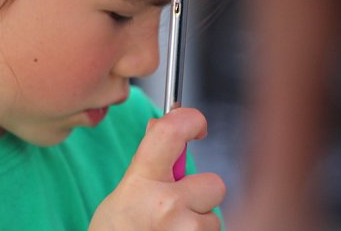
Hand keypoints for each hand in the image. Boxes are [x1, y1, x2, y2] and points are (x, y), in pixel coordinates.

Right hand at [89, 107, 224, 230]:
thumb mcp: (125, 192)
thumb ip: (149, 161)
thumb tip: (165, 123)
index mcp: (142, 181)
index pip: (171, 131)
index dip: (191, 120)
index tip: (197, 126)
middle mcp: (166, 206)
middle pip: (214, 184)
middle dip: (202, 195)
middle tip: (178, 205)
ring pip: (214, 218)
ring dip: (199, 223)